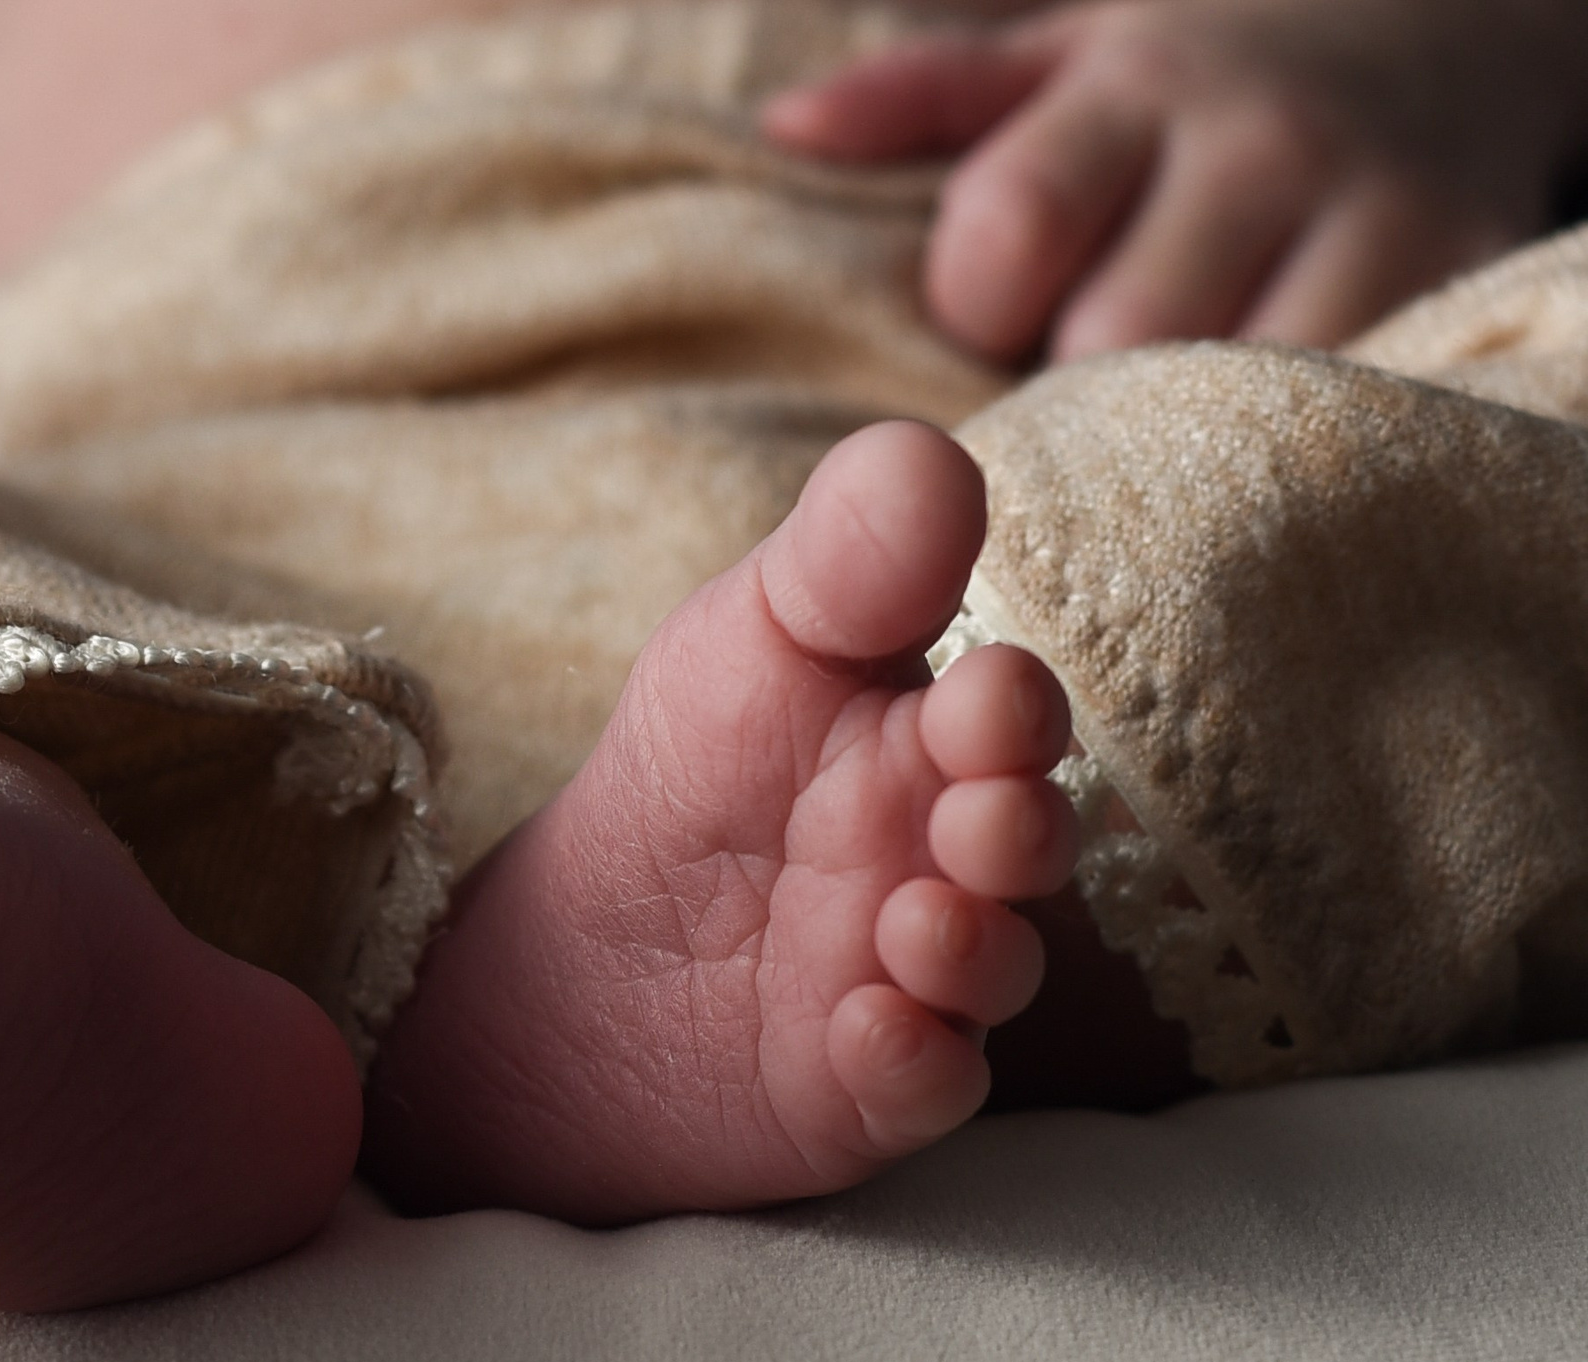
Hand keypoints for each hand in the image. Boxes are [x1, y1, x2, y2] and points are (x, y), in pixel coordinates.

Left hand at [761, 0, 1576, 362]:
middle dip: (1073, 386)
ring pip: (1226, 400)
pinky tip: (1253, 438)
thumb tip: (787, 128)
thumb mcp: (1056, 58)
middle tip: (1078, 386)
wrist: (1437, 39)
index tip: (995, 320)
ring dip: (1172, 437)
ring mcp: (1367, 211)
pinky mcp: (1451, 279)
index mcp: (1130, 89)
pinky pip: (1340, 415)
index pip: (1008, 228)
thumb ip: (923, 98)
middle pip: (1113, 336)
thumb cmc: (1191, 82)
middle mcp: (1255, 143)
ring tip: (1158, 416)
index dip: (977, 302)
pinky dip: (1281, 443)